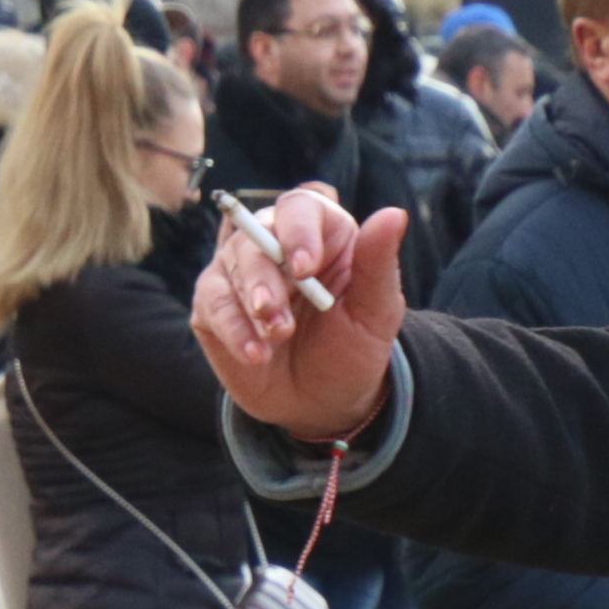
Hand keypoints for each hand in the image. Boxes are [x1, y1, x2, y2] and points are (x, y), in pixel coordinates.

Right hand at [191, 185, 408, 443]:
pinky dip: (234, 329)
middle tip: (282, 321)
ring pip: (232, 265)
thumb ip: (378, 263)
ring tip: (278, 338)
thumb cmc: (352, 347)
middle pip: (257, 234)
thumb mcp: (375, 312)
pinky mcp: (215, 302)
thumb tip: (395, 214)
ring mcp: (241, 271)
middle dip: (267, 278)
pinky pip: (213, 303)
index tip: (304, 269)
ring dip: (252, 305)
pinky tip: (257, 355)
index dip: (298, 231)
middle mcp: (276, 242)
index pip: (300, 207)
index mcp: (321, 232)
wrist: (323, 401)